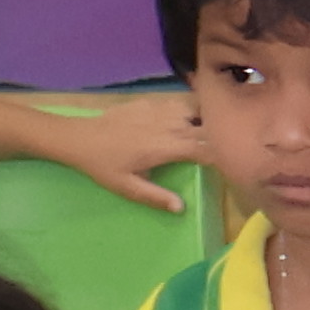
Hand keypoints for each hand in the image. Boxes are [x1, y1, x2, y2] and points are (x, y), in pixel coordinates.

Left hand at [10, 92, 211, 212]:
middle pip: (208, 126)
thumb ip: (155, 197)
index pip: (207, 148)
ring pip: (197, 108)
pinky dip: (189, 108)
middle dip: (221, 135)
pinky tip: (188, 117)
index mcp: (166, 147)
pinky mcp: (151, 102)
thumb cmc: (103, 165)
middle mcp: (169, 125)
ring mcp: (160, 109)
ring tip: (211, 128)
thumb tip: (182, 208)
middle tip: (230, 145)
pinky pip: (180, 101)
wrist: (78, 137)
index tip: (231, 163)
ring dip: (207, 118)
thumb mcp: (127, 187)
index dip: (223, 156)